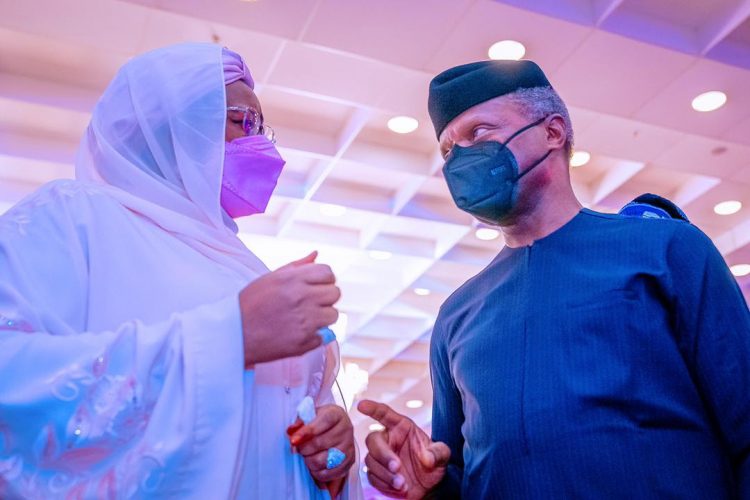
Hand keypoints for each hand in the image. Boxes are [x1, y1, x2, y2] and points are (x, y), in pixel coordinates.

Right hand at [240, 251, 339, 365]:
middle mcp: (302, 298)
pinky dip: (314, 336)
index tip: (316, 286)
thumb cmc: (250, 304)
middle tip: (310, 303)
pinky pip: (324, 336)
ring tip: (304, 319)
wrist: (233, 335)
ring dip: (322, 317)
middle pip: (335, 293)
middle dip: (325, 297)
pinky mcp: (304, 342)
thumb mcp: (270, 279)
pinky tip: (297, 333)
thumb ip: (296, 266)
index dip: (324, 279)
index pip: (328, 273)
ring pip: (333, 315)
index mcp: (292, 280)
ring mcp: (305, 321)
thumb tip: (316, 254)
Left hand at [288, 404, 354, 486]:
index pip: (324, 421)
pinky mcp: (349, 462)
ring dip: (309, 461)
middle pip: (320, 443)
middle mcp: (346, 429)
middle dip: (303, 449)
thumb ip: (300, 422)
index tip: (293, 440)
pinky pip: (328, 473)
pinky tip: (313, 466)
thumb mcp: (310, 416)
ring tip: (306, 456)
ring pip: (322, 460)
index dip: (307, 431)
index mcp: (336, 414)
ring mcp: (348, 447)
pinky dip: (316, 472)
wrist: (338, 431)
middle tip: (297, 449)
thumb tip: (291, 431)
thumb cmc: (321, 423)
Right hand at [358, 400, 449, 498]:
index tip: (362, 405)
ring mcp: (381, 457)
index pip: (384, 414)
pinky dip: (384, 484)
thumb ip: (438, 453)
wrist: (430, 487)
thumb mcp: (442, 455)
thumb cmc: (434, 464)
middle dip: (383, 455)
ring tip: (403, 484)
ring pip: (371, 461)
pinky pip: (372, 477)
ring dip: (385, 474)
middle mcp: (388, 439)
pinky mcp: (377, 474)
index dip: (373, 409)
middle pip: (373, 440)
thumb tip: (428, 458)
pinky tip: (398, 488)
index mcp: (401, 428)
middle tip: (397, 467)